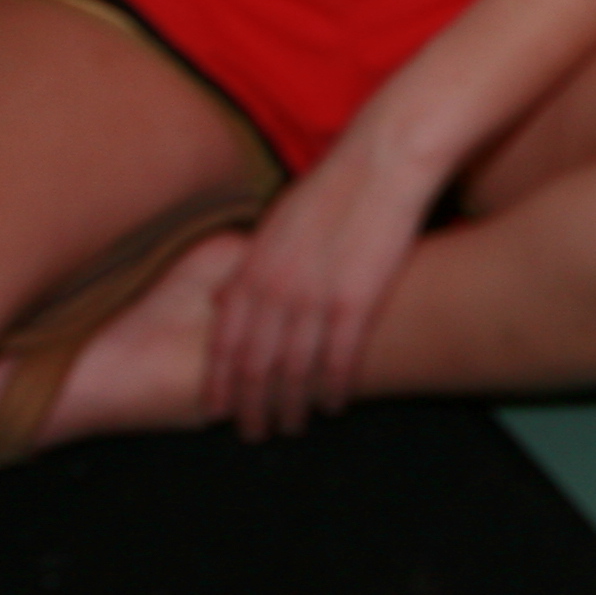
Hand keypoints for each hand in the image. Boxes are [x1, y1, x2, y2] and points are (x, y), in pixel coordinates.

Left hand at [201, 139, 441, 440]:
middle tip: (252, 433)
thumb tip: (225, 297)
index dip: (218, 381)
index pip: (224, 340)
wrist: (381, 161)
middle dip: (250, 405)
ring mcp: (313, 297)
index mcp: (253, 267)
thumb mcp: (275, 222)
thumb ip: (249, 264)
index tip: (215, 410)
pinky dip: (334, 387)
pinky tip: (335, 405)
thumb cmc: (332, 188)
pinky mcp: (355, 301)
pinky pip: (339, 359)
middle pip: (253, 364)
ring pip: (292, 369)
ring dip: (291, 404)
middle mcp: (275, 287)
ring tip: (292, 426)